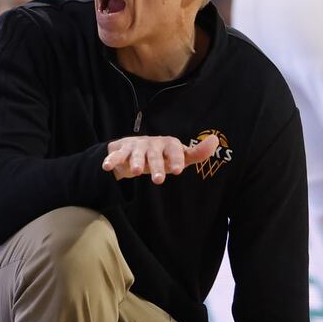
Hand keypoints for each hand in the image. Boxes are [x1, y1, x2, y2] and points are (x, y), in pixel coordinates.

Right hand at [102, 134, 218, 183]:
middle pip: (154, 154)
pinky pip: (116, 155)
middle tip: (159, 180)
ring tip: (136, 172)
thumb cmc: (163, 156)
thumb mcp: (180, 156)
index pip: (174, 150)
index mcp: (168, 144)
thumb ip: (197, 153)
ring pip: (136, 154)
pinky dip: (111, 159)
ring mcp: (136, 146)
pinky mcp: (121, 149)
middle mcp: (152, 143)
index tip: (177, 171)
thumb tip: (216, 141)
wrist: (136, 149)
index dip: (175, 159)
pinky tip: (106, 167)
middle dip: (156, 166)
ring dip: (135, 161)